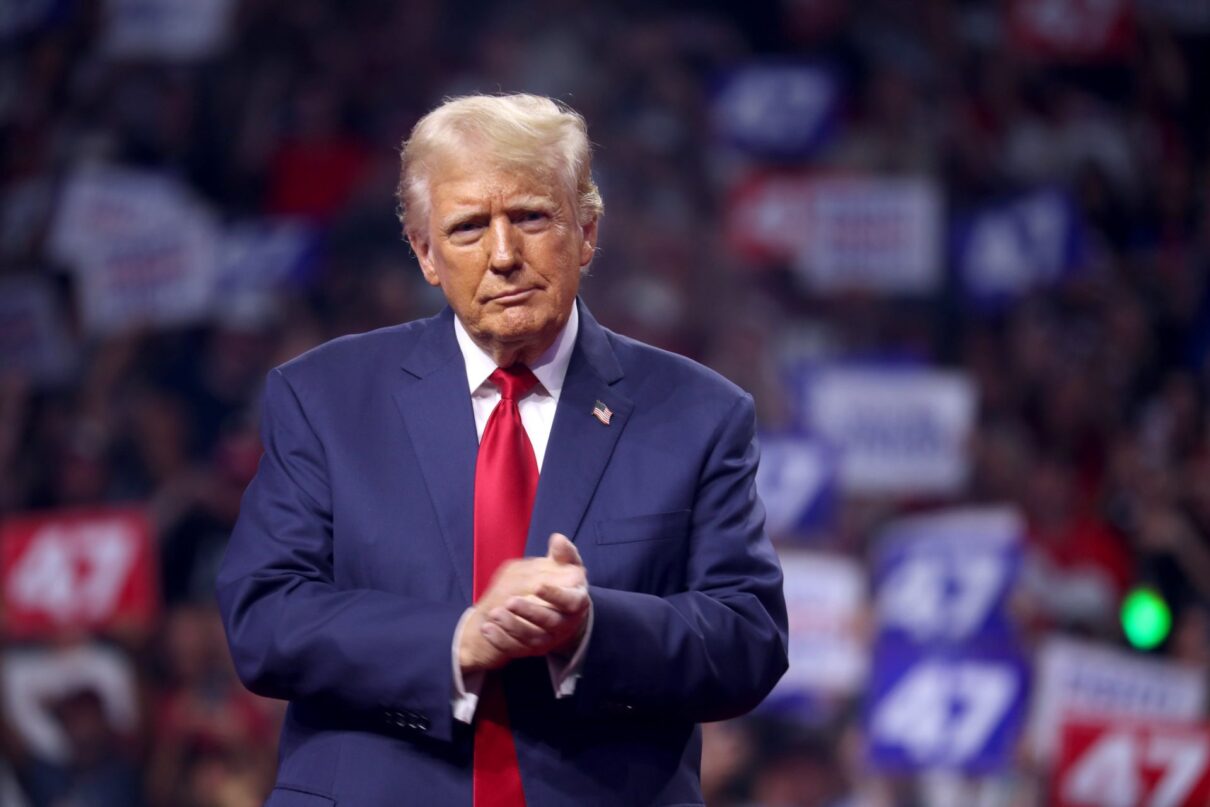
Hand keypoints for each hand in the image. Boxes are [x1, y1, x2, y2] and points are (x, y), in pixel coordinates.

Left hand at [457, 534, 588, 672]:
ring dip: (512, 627)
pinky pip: (516, 648)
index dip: (555, 594)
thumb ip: (564, 553)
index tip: (538, 585)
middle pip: (548, 622)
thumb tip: (557, 539)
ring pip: (531, 637)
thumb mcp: (567, 566)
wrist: (562, 613)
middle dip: (529, 612)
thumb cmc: (564, 584)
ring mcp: (548, 639)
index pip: (569, 601)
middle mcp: (564, 624)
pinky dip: (501, 640)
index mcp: (576, 602)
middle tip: (510, 601)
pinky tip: (487, 628)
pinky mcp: (532, 649)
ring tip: (494, 613)